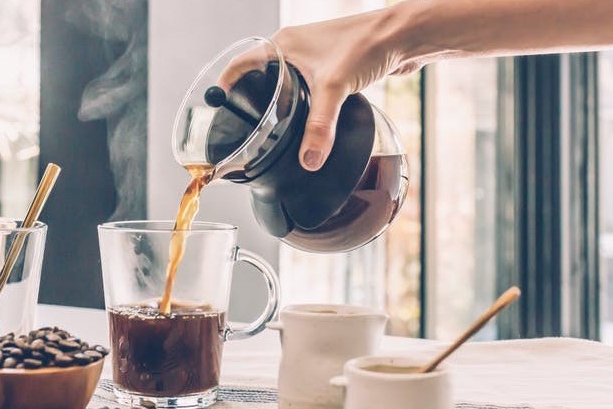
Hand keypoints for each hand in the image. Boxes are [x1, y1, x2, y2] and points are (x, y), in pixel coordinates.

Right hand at [220, 8, 413, 170]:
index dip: (226, 86)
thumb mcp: (334, 89)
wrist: (403, 35)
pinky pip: (308, 87)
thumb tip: (308, 160)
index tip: (218, 108)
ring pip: (285, 83)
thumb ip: (319, 128)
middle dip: (253, 100)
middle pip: (260, 76)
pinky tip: (307, 121)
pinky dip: (303, 104)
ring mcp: (313, 57)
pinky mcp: (332, 67)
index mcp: (282, 45)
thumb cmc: (366, 43)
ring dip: (279, 104)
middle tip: (247, 126)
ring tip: (273, 128)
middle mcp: (293, 48)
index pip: (240, 65)